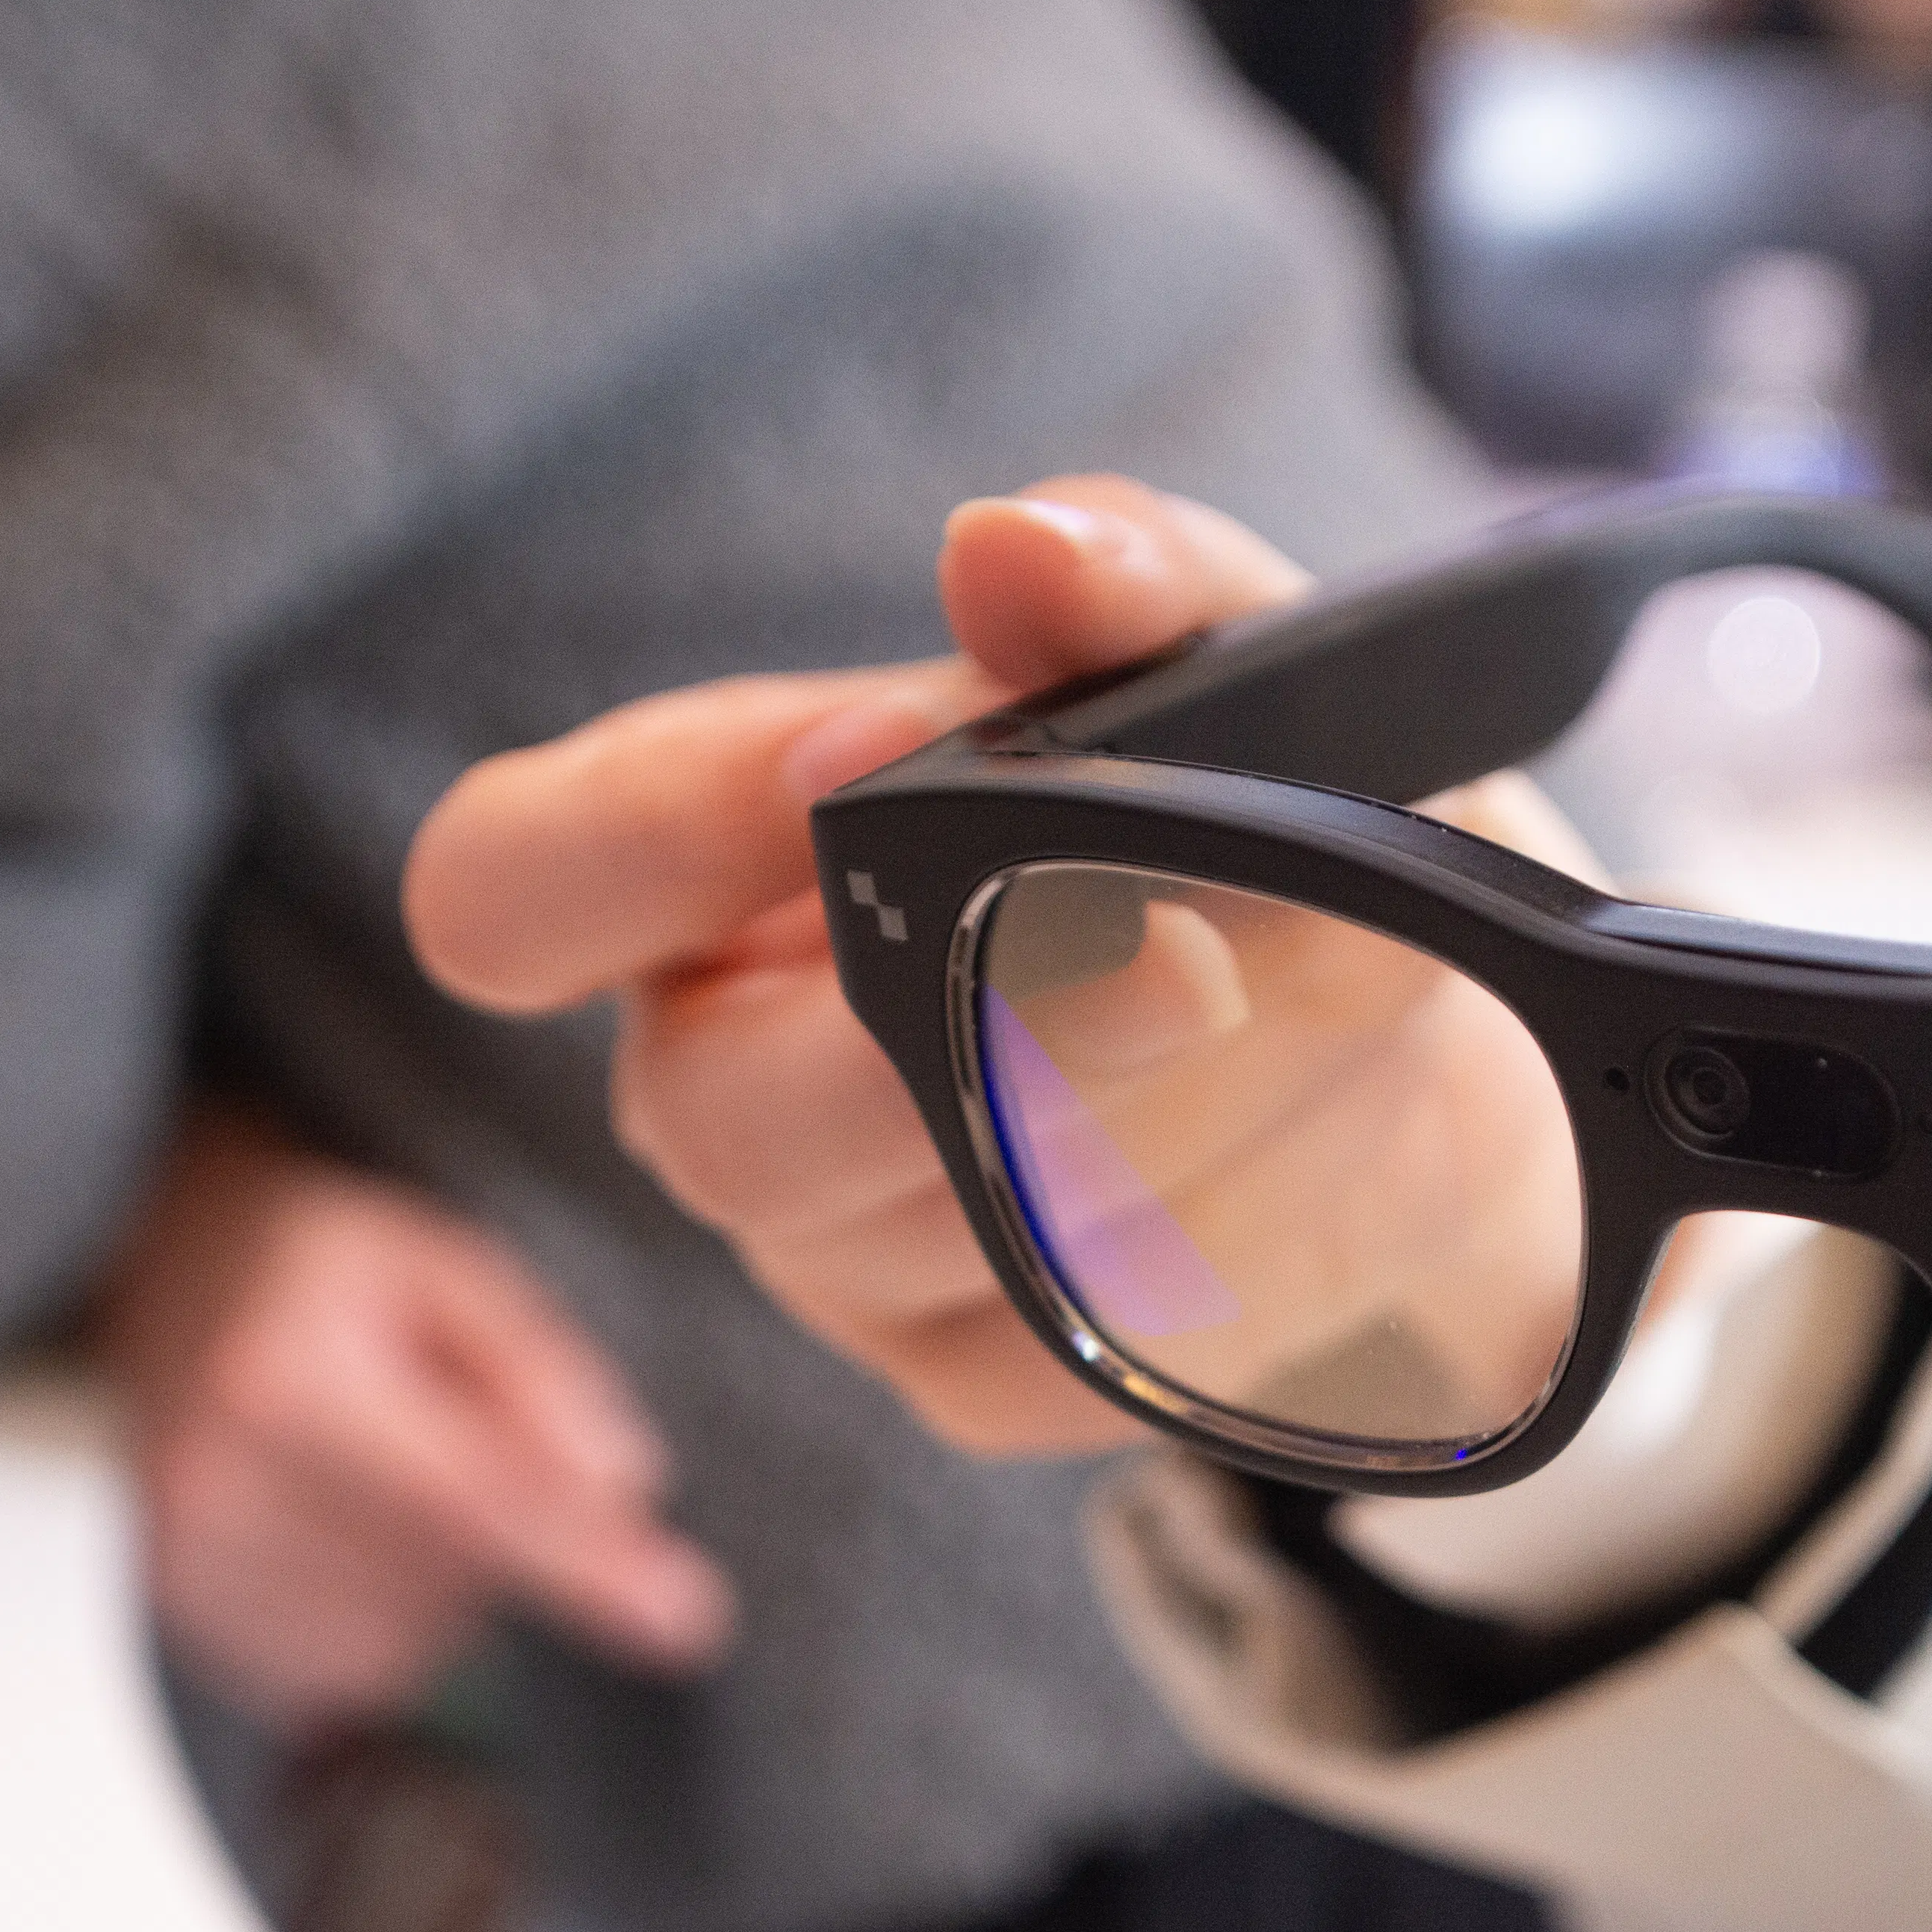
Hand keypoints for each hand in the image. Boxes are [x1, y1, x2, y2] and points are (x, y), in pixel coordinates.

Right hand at [97, 1105, 732, 1726]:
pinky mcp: (190, 1626)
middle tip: (442, 1426)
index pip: (467, 1495)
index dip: (584, 1562)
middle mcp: (218, 1485)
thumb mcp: (442, 1265)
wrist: (151, 1278)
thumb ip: (537, 1368)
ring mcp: (190, 1568)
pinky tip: (342, 1522)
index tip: (688, 1618)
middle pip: (452, 1571)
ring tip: (378, 1465)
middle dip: (501, 1525)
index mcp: (283, 1379)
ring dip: (442, 1573)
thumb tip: (623, 1484)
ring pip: (414, 1636)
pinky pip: (355, 1668)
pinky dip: (387, 1611)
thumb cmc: (319, 1269)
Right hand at [404, 476, 1586, 1454]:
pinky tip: (1337, 1119)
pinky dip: (1240, 1214)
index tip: (846, 772)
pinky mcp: (990, 1379)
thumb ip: (1131, 584)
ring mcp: (843, 1263)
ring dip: (1174, 1109)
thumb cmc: (1244, 799)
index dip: (637, 845)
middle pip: (727, 1124)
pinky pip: (1080, 1331)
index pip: (507, 891)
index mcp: (690, 878)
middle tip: (1191, 962)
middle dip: (967, 1030)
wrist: (1425, 1029)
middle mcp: (722, 1086)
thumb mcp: (1232, 657)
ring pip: (943, 1222)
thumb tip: (1018, 551)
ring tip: (1356, 980)